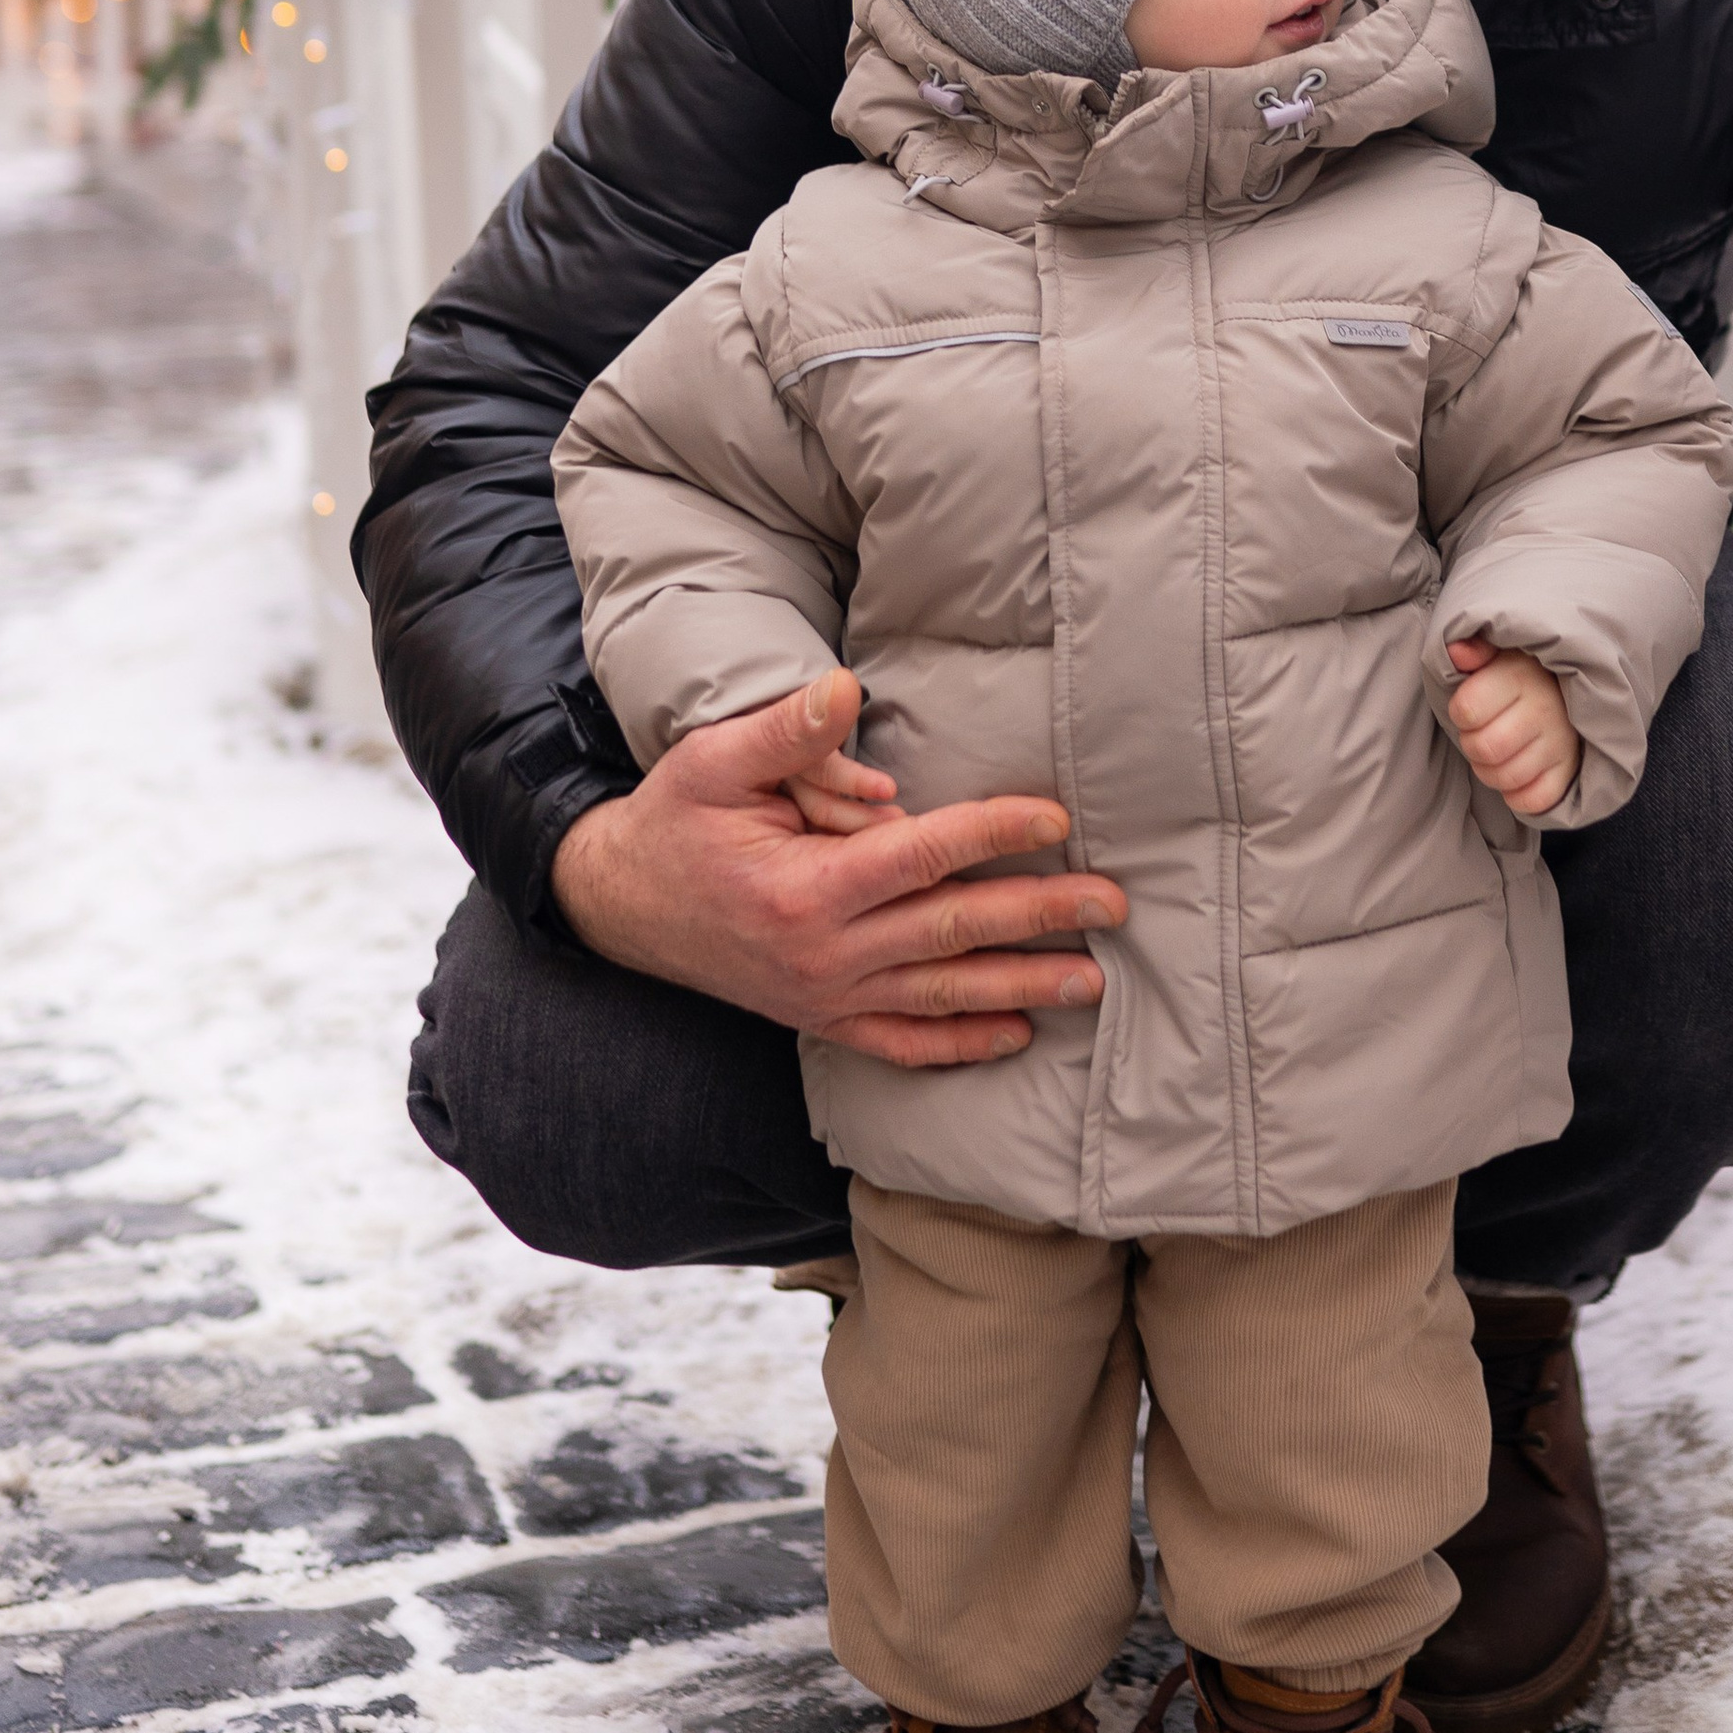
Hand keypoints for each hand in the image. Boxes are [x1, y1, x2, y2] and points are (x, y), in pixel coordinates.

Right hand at [550, 670, 1125, 1066]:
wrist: (620, 906)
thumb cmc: (674, 822)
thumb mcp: (712, 762)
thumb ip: (786, 731)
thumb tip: (848, 688)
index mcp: (802, 888)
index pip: (921, 857)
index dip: (992, 832)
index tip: (1056, 816)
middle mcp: (822, 954)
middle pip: (951, 932)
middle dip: (1038, 915)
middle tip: (1112, 902)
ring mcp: (824, 996)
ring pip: (941, 995)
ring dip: (1022, 987)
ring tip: (1092, 979)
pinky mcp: (821, 1019)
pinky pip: (901, 1043)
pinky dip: (960, 1044)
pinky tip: (1017, 1034)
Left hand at [1446, 635, 1580, 819]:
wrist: (1569, 687)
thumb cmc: (1520, 671)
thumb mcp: (1498, 650)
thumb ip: (1474, 648)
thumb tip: (1457, 651)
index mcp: (1520, 675)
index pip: (1467, 710)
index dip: (1460, 713)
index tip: (1470, 707)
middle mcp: (1545, 709)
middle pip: (1485, 749)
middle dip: (1472, 745)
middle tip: (1481, 733)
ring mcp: (1561, 742)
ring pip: (1507, 777)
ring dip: (1490, 771)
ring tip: (1495, 752)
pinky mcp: (1571, 770)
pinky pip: (1533, 800)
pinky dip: (1517, 794)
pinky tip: (1515, 772)